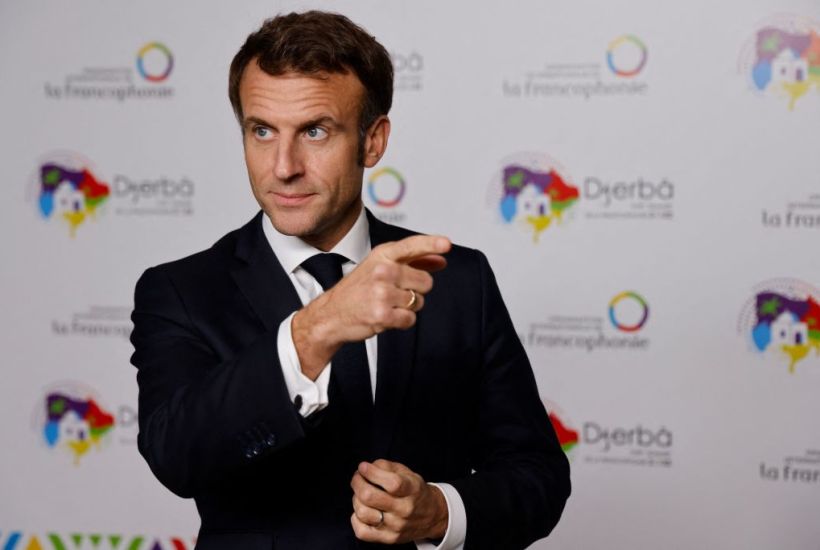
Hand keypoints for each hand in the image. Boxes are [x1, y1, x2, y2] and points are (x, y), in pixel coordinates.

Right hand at [292, 235, 450, 378]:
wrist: (332, 314)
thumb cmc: (359, 289)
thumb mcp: (381, 268)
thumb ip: (413, 262)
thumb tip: (441, 260)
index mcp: (382, 255)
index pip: (411, 246)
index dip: (431, 244)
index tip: (446, 244)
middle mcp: (382, 271)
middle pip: (425, 281)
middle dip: (417, 290)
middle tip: (396, 293)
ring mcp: (381, 293)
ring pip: (419, 301)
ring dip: (408, 307)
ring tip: (387, 304)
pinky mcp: (382, 315)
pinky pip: (410, 319)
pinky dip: (402, 321)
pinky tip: (386, 316)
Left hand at [350, 459, 448, 543]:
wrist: (431, 516)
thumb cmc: (414, 491)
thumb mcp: (407, 473)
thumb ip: (386, 466)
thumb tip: (365, 468)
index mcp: (412, 490)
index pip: (391, 483)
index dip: (372, 473)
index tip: (363, 467)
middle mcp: (404, 509)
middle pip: (369, 496)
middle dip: (357, 482)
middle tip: (358, 478)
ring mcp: (395, 526)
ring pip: (362, 512)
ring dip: (356, 499)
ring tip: (361, 494)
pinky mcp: (388, 538)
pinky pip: (361, 531)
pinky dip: (356, 518)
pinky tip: (363, 509)